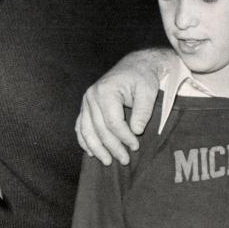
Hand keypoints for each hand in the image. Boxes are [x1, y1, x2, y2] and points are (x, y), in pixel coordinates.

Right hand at [75, 49, 170, 165]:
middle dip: (112, 147)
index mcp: (106, 90)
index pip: (113, 122)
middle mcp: (91, 96)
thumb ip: (143, 111)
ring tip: (108, 161)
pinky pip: (80, 126)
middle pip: (99, 129)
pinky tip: (91, 152)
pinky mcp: (86, 106)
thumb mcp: (148, 91)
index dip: (124, 137)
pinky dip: (85, 140)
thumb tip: (136, 131)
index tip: (135, 147)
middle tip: (125, 160)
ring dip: (97, 149)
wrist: (135, 66)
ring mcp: (86, 101)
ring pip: (87, 130)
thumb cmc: (143, 78)